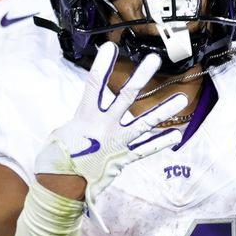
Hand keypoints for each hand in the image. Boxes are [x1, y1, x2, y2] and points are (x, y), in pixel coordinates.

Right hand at [35, 43, 185, 231]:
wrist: (61, 187)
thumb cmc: (55, 161)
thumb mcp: (59, 134)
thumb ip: (76, 124)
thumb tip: (84, 124)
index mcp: (84, 117)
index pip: (94, 84)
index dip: (102, 64)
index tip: (110, 47)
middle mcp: (104, 125)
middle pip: (126, 96)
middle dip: (141, 76)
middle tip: (154, 60)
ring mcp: (117, 142)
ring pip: (145, 122)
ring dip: (164, 110)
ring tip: (180, 99)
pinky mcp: (124, 159)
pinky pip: (147, 149)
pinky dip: (161, 142)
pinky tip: (176, 135)